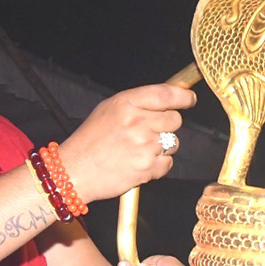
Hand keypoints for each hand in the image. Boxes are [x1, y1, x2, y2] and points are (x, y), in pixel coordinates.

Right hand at [59, 84, 196, 203]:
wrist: (75, 171)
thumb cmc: (89, 140)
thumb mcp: (108, 109)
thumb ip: (137, 103)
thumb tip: (166, 100)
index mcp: (126, 104)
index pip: (166, 94)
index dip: (183, 96)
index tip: (189, 99)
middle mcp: (138, 123)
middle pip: (175, 120)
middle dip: (166, 126)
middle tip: (149, 132)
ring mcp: (144, 146)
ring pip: (173, 143)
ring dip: (162, 147)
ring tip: (138, 150)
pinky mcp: (147, 168)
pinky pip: (168, 163)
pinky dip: (157, 165)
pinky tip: (139, 163)